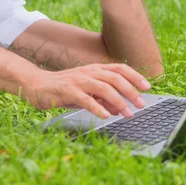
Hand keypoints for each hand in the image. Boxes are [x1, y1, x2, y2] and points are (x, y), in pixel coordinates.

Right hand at [24, 63, 151, 118]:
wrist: (37, 85)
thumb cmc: (64, 89)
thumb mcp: (87, 92)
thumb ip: (103, 98)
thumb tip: (121, 108)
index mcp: (95, 69)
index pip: (120, 68)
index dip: (135, 76)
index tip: (147, 87)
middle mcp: (89, 72)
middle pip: (115, 78)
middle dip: (131, 91)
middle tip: (141, 104)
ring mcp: (78, 80)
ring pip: (103, 87)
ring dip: (118, 100)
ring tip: (127, 113)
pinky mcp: (68, 91)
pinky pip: (86, 99)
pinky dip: (97, 107)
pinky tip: (105, 116)